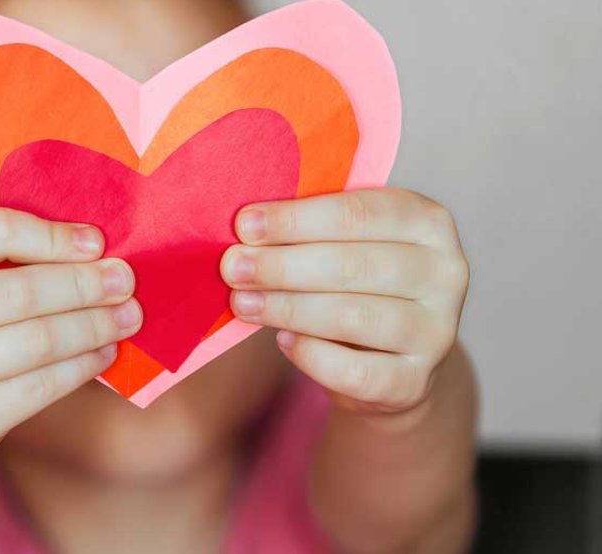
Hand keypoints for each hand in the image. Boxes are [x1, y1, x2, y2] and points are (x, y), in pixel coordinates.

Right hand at [0, 208, 141, 471]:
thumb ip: (0, 255)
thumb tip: (94, 247)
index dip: (52, 236)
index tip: (95, 243)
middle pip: (22, 291)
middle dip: (85, 285)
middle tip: (126, 281)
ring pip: (39, 341)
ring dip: (94, 326)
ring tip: (128, 317)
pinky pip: (42, 386)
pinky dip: (82, 365)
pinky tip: (104, 352)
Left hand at [221, 188, 468, 412]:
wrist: (390, 360)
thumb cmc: (355, 284)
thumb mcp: (345, 244)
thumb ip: (308, 231)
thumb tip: (244, 229)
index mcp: (427, 221)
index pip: (359, 213)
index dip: (296, 219)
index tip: (245, 225)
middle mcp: (446, 273)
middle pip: (353, 265)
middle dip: (283, 265)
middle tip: (233, 267)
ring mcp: (437, 331)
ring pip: (353, 316)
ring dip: (288, 308)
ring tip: (242, 302)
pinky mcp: (415, 381)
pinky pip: (356, 370)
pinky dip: (312, 355)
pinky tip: (282, 340)